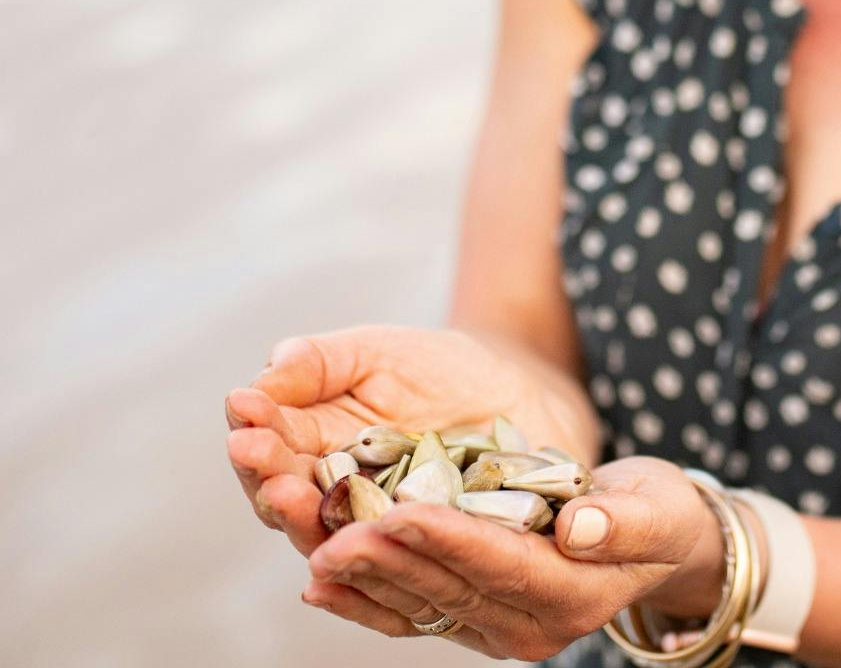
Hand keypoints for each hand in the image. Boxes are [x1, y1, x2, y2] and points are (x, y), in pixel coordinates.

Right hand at [225, 324, 597, 557]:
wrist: (518, 393)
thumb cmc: (437, 370)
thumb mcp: (377, 352)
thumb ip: (319, 363)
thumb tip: (265, 373)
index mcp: (313, 455)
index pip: (270, 453)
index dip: (254, 432)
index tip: (242, 409)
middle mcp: (337, 505)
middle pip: (290, 507)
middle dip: (269, 480)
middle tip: (254, 456)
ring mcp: (384, 535)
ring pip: (337, 545)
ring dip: (308, 522)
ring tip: (288, 493)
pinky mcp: (436, 555)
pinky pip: (405, 567)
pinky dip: (383, 560)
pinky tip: (366, 538)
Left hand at [301, 457, 720, 658]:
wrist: (658, 543)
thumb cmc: (660, 513)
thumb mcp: (656, 508)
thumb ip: (619, 520)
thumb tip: (576, 526)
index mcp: (574, 597)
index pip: (500, 566)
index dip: (448, 540)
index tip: (399, 512)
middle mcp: (531, 627)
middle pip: (450, 590)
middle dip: (390, 561)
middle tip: (335, 532)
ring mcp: (500, 629)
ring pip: (422, 606)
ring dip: (367, 582)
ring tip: (319, 552)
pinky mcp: (477, 620)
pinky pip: (415, 613)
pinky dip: (367, 601)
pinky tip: (324, 582)